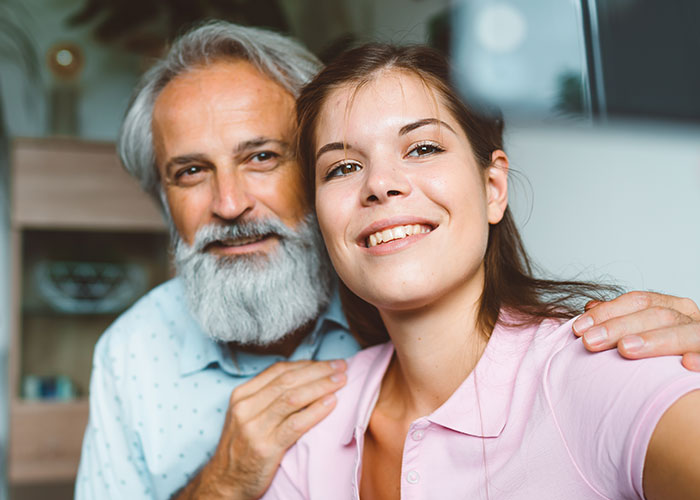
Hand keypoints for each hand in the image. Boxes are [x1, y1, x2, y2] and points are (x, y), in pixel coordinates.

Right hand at [173, 359, 346, 499]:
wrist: (226, 482)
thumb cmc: (243, 447)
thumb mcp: (248, 415)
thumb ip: (269, 396)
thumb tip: (305, 377)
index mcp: (242, 395)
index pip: (279, 370)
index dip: (307, 364)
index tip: (328, 363)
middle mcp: (246, 407)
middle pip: (288, 380)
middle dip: (318, 371)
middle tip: (341, 367)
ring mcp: (254, 427)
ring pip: (293, 398)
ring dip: (321, 386)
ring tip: (340, 381)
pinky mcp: (265, 448)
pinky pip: (295, 424)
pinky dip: (316, 411)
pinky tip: (331, 403)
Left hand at [572, 291, 699, 370]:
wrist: (695, 374)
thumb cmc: (666, 356)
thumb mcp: (645, 332)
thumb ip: (622, 320)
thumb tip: (590, 307)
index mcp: (673, 308)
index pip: (639, 302)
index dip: (607, 312)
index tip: (578, 328)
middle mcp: (692, 319)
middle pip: (656, 315)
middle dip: (620, 327)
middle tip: (590, 342)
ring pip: (684, 333)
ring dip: (654, 340)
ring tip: (625, 349)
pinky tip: (685, 364)